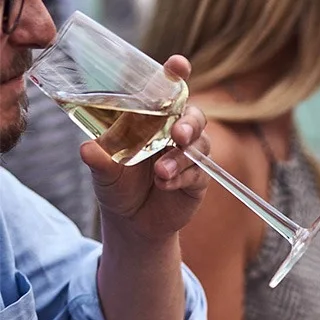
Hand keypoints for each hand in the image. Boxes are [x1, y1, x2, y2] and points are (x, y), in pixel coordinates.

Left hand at [80, 56, 208, 242]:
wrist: (131, 222)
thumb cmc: (117, 185)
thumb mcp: (104, 171)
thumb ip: (99, 159)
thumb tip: (87, 149)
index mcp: (152, 118)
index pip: (167, 90)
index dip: (176, 75)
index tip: (179, 65)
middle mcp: (174, 131)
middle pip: (194, 116)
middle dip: (189, 123)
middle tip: (178, 135)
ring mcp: (188, 156)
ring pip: (199, 145)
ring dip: (182, 157)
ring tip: (162, 172)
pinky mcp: (197, 180)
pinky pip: (199, 173)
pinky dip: (182, 177)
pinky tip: (165, 184)